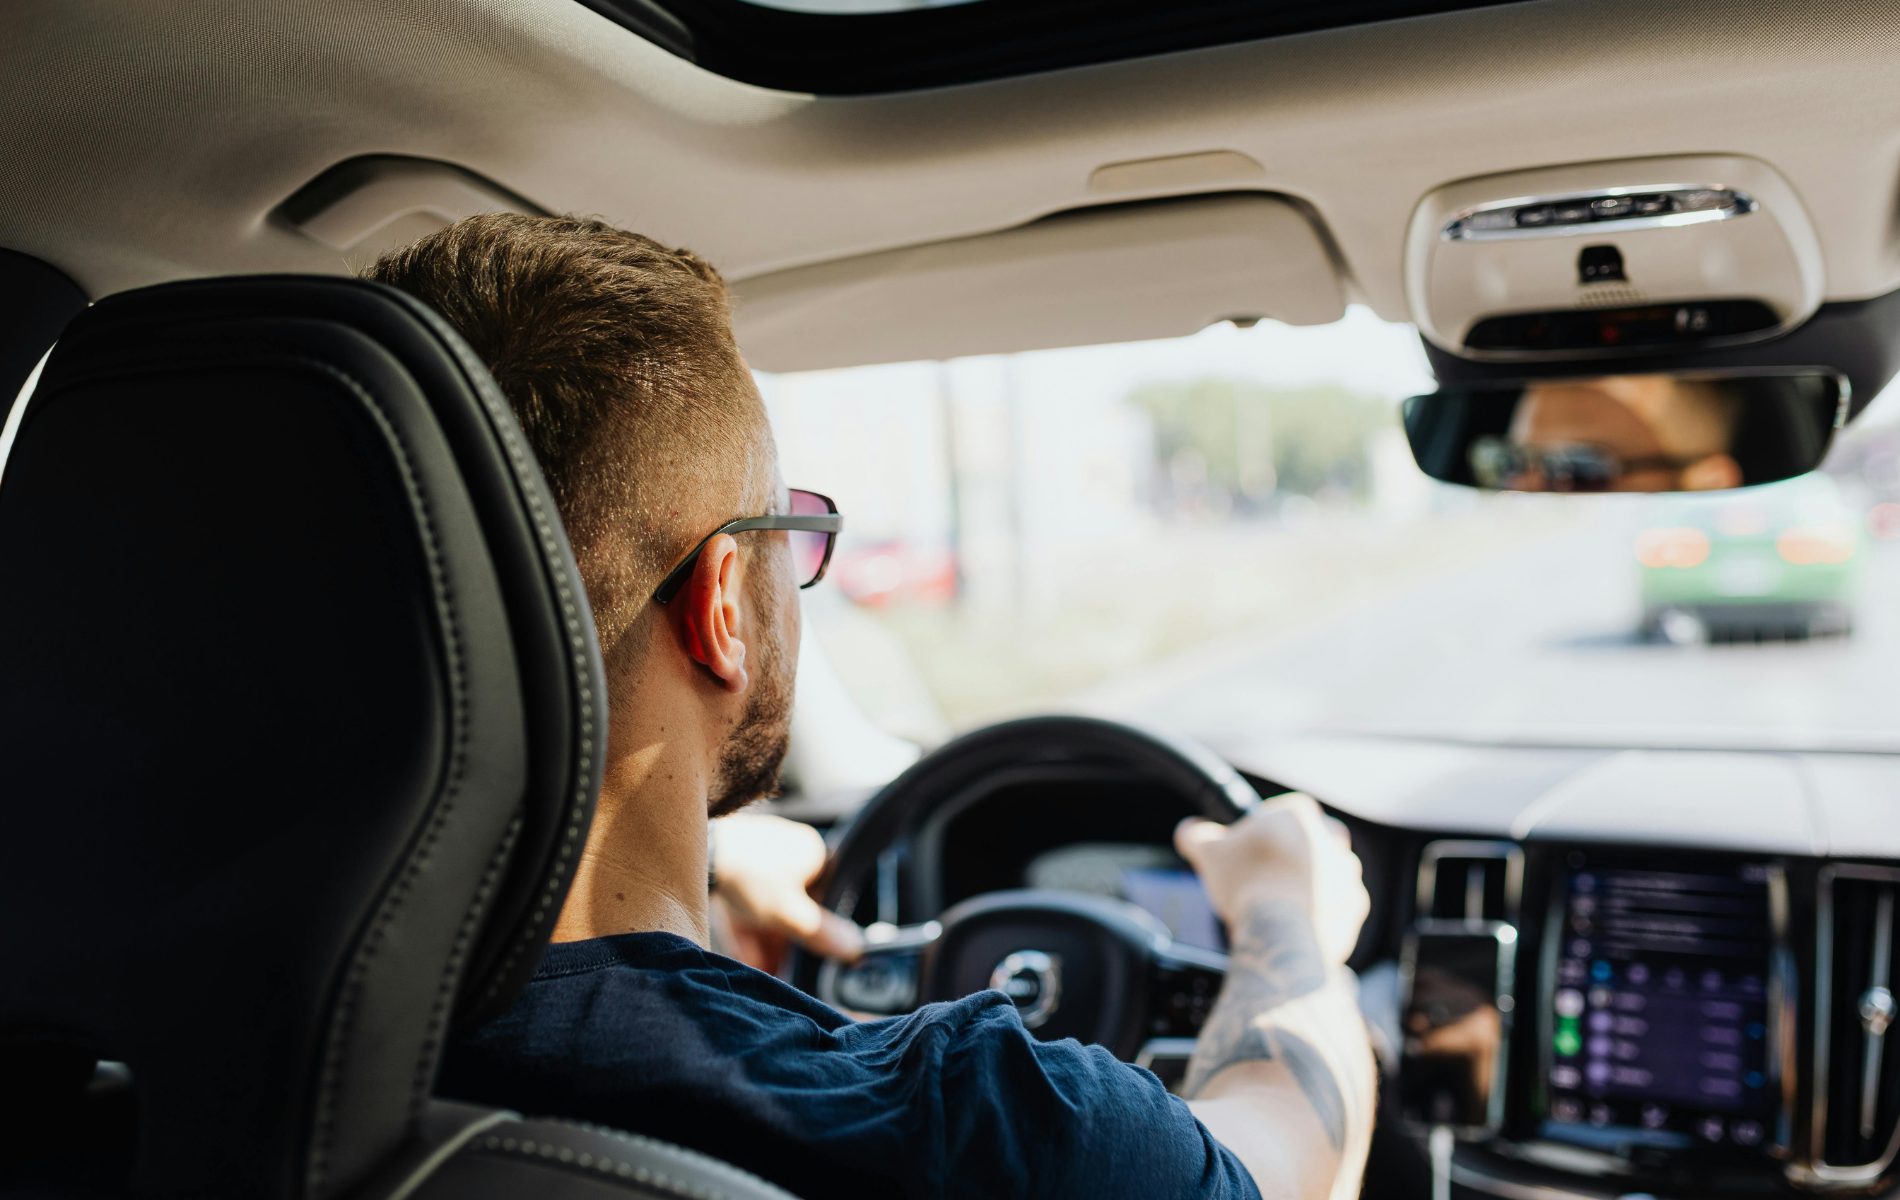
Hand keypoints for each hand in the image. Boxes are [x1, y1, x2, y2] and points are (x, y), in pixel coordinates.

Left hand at [711, 812, 864, 962]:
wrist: (696, 853)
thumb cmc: (749, 875)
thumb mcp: (789, 914)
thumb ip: (821, 933)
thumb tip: (854, 947)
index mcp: (813, 852)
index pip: (827, 896)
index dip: (816, 928)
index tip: (811, 955)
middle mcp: (788, 849)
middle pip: (793, 905)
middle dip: (785, 941)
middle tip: (782, 968)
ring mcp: (758, 854)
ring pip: (767, 905)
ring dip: (765, 939)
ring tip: (763, 968)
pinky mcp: (731, 864)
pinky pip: (744, 900)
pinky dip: (746, 927)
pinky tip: (745, 957)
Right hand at [1175, 793, 1367, 965]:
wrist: (1281, 932)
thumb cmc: (1248, 883)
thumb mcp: (1208, 852)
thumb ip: (1196, 834)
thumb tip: (1189, 830)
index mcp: (1300, 815)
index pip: (1287, 810)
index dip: (1267, 828)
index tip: (1252, 848)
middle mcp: (1332, 840)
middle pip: (1312, 840)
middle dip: (1295, 855)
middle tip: (1268, 875)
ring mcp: (1348, 875)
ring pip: (1329, 873)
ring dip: (1310, 884)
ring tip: (1280, 904)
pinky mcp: (1355, 907)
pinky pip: (1338, 905)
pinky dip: (1321, 912)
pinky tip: (1297, 922)